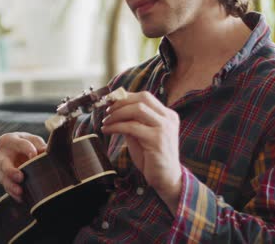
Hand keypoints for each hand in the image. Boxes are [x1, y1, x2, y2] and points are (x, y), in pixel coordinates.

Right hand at [0, 132, 46, 201]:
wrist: (16, 151)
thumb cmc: (27, 144)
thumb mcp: (33, 140)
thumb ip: (39, 145)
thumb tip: (45, 151)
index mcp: (8, 140)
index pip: (18, 144)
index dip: (27, 149)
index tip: (34, 155)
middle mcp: (0, 154)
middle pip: (4, 163)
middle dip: (11, 171)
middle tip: (20, 177)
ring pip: (3, 178)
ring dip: (12, 186)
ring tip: (21, 192)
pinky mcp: (2, 179)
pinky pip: (6, 187)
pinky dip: (13, 194)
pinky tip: (21, 198)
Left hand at [101, 91, 181, 214]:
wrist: (166, 178)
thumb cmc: (153, 158)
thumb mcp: (142, 136)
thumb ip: (133, 122)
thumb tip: (115, 110)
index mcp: (167, 115)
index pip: (145, 97)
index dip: (126, 96)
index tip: (111, 102)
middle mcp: (168, 118)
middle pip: (142, 99)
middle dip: (121, 102)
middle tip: (107, 111)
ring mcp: (164, 128)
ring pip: (137, 109)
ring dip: (117, 114)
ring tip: (106, 121)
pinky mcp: (157, 139)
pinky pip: (132, 127)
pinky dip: (116, 126)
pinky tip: (108, 130)